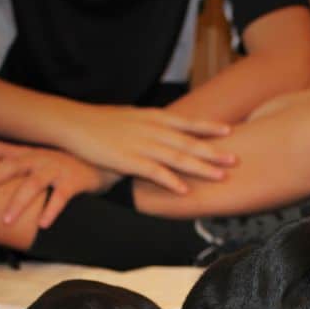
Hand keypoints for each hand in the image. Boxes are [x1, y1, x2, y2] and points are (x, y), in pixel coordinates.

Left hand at [0, 141, 113, 228]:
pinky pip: (61, 197)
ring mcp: (57, 168)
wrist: (105, 161)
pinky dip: (51, 210)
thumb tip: (3, 183)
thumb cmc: (71, 163)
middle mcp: (41, 157)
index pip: (4, 147)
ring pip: (33, 184)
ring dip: (18, 202)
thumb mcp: (47, 159)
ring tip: (6, 220)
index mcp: (32, 152)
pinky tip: (43, 224)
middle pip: (12, 165)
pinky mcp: (74, 181)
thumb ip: (27, 167)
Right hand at [60, 104, 236, 193]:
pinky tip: (185, 190)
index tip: (229, 131)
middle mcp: (152, 130)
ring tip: (221, 176)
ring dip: (201, 168)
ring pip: (177, 158)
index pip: (187, 122)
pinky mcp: (128, 160)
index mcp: (153, 117)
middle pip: (188, 142)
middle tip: (236, 159)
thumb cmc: (100, 122)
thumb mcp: (130, 117)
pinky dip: (171, 181)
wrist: (73, 122)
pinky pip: (154, 172)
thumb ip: (150, 125)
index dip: (209, 127)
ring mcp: (141, 145)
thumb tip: (163, 130)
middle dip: (214, 152)